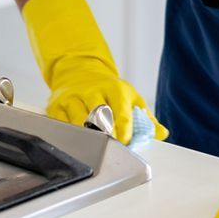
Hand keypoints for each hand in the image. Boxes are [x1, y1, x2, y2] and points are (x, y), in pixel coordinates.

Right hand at [44, 60, 165, 144]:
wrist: (80, 71)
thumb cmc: (109, 90)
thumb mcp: (131, 98)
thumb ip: (146, 118)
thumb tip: (162, 134)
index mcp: (115, 89)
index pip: (121, 111)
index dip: (124, 129)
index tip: (126, 141)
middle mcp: (93, 91)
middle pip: (98, 115)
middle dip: (105, 133)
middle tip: (110, 146)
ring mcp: (73, 97)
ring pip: (78, 120)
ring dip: (87, 135)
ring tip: (94, 146)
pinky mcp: (56, 105)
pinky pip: (61, 123)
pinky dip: (68, 134)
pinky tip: (75, 141)